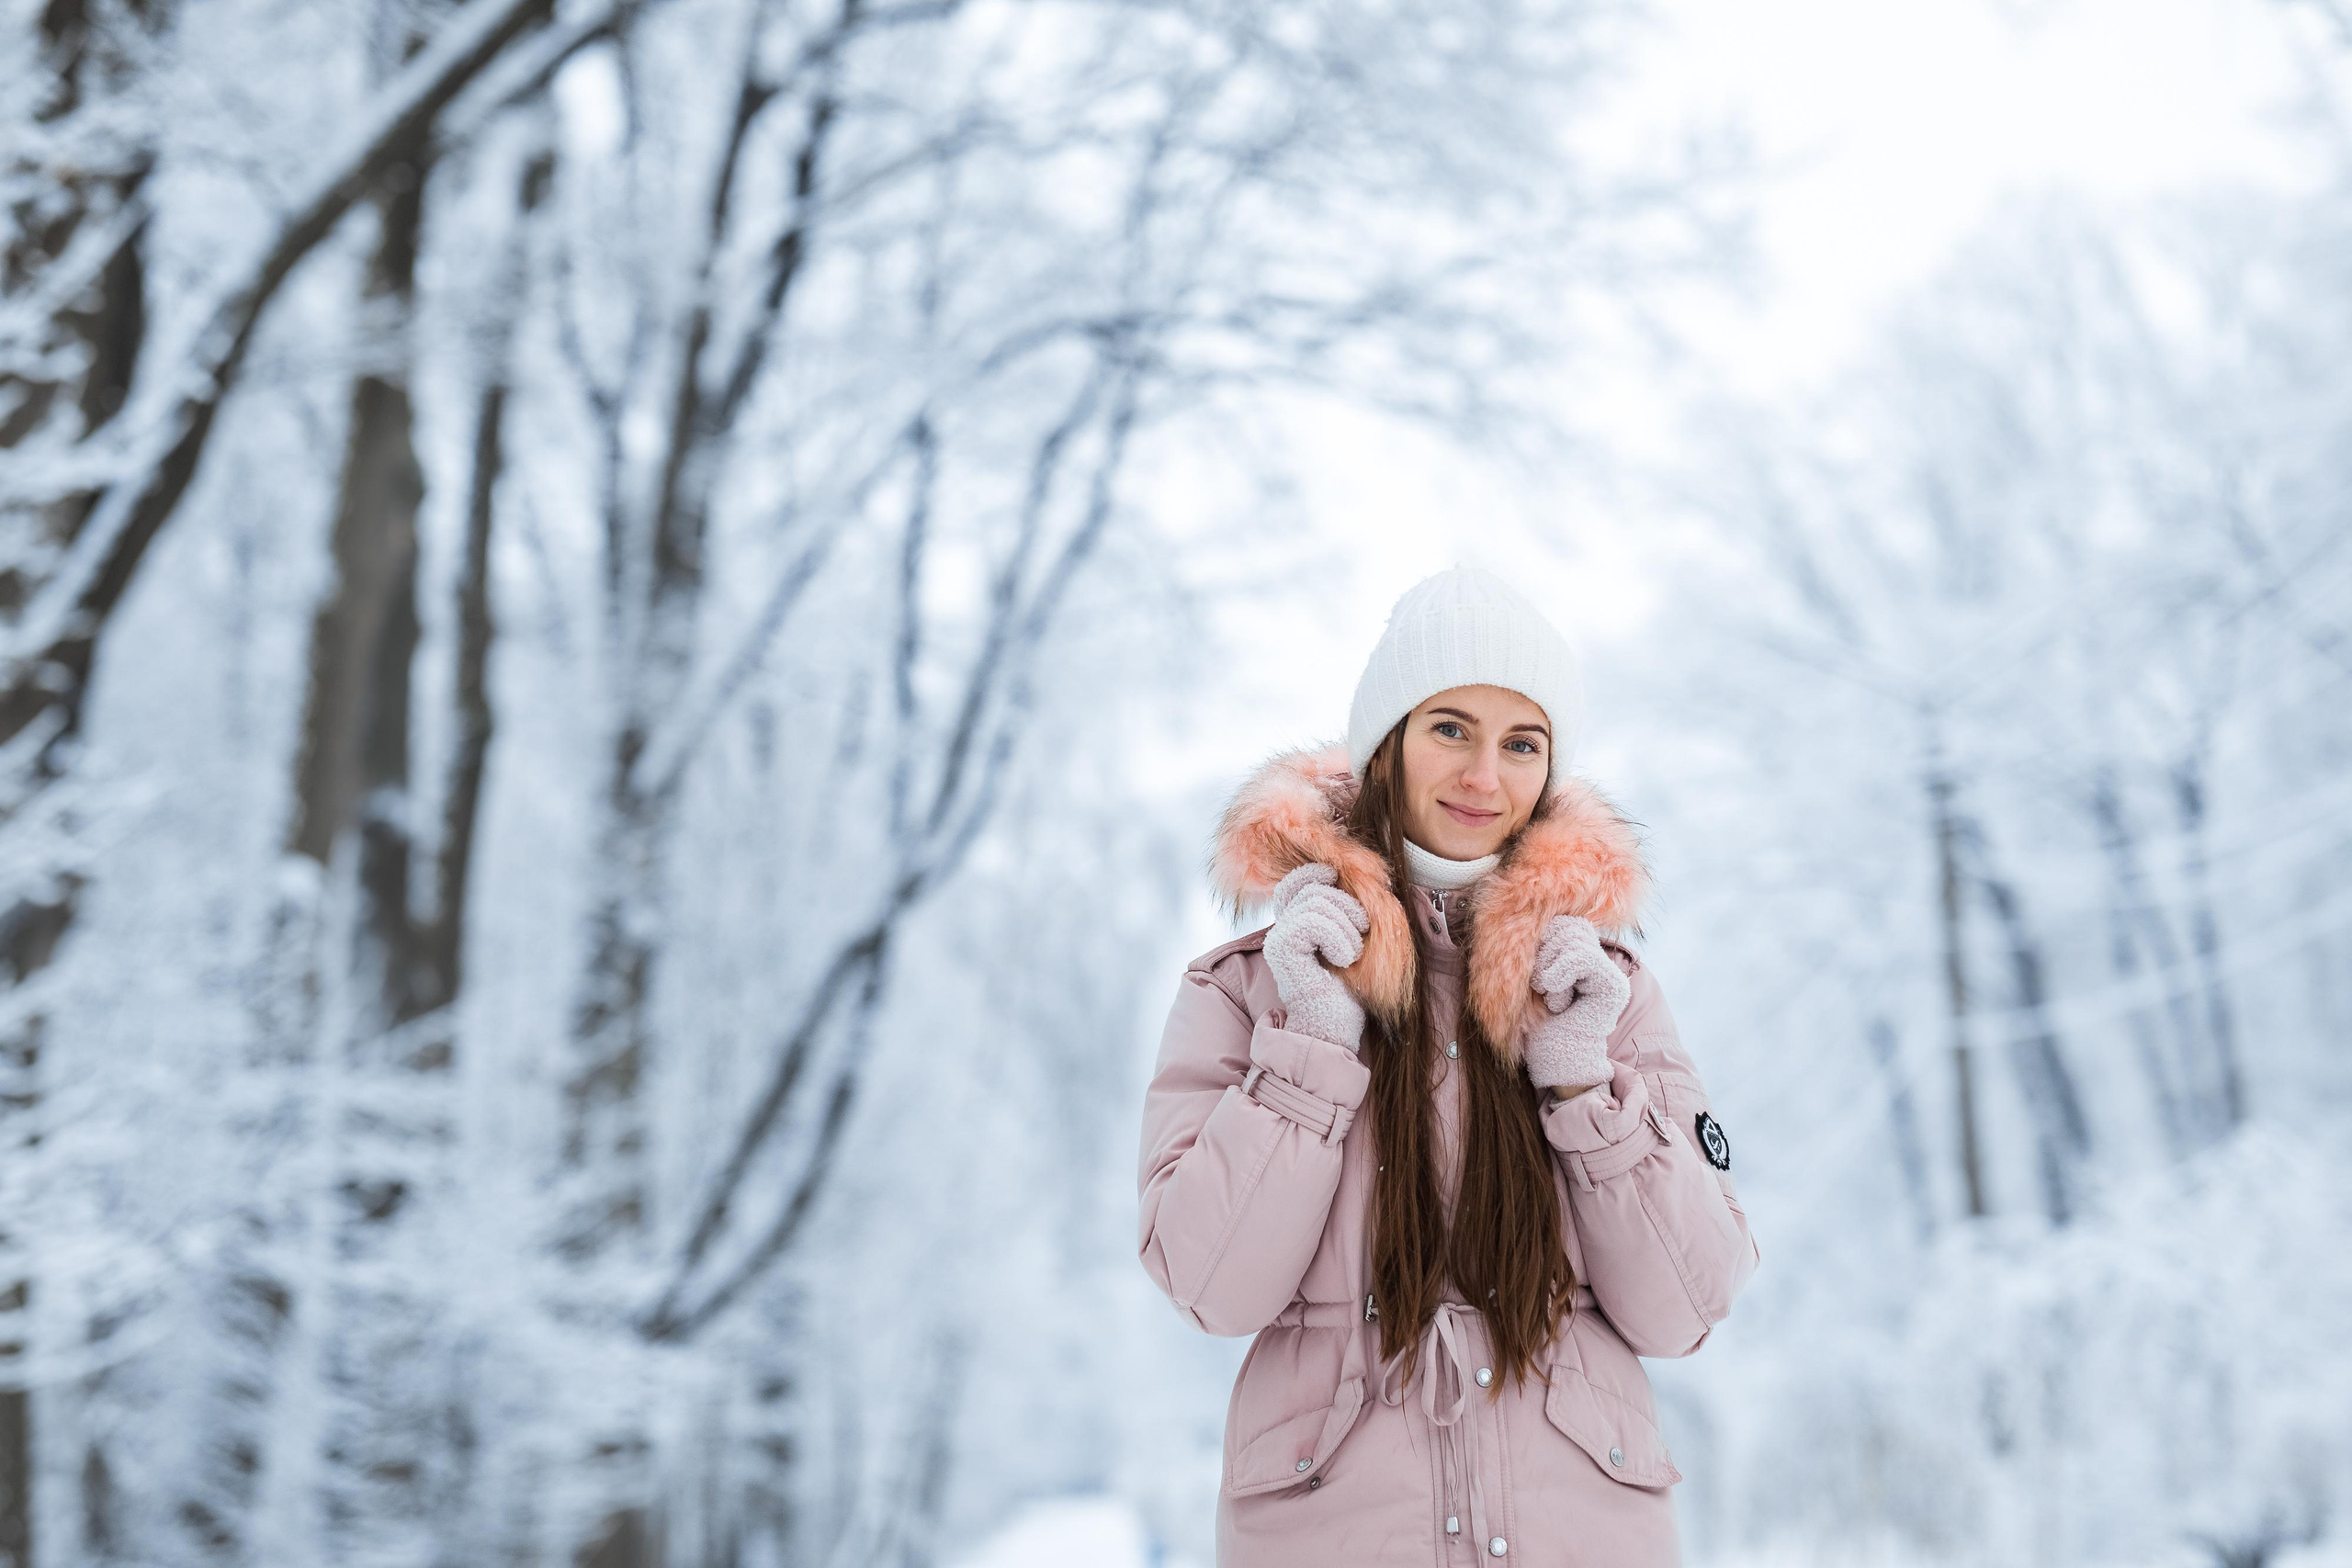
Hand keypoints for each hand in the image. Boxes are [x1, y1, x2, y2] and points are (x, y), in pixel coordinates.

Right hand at [1262, 864, 1369, 1049]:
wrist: (1333, 1031)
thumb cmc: (1346, 994)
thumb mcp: (1350, 943)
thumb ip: (1342, 914)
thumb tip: (1355, 880)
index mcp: (1295, 927)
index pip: (1294, 883)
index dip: (1315, 873)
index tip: (1338, 879)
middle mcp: (1281, 930)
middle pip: (1312, 889)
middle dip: (1346, 905)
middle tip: (1360, 933)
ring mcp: (1278, 940)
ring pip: (1315, 902)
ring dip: (1345, 926)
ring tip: (1351, 953)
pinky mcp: (1281, 950)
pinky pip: (1312, 920)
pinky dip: (1337, 937)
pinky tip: (1344, 960)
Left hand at [1524, 914, 1629, 1090]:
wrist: (1553, 1064)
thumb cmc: (1537, 1026)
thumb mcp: (1534, 979)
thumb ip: (1543, 949)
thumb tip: (1531, 912)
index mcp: (1583, 959)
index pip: (1565, 923)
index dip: (1543, 941)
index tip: (1537, 975)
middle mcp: (1602, 963)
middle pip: (1569, 926)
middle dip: (1545, 954)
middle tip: (1542, 987)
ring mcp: (1610, 974)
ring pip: (1574, 938)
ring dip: (1549, 968)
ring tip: (1550, 995)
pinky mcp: (1612, 987)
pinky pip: (1581, 957)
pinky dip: (1558, 975)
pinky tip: (1557, 1000)